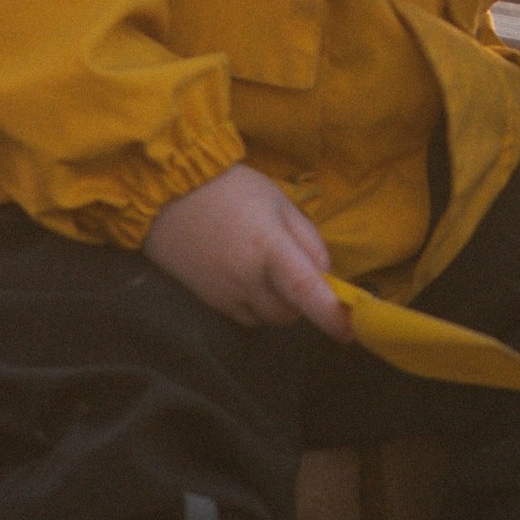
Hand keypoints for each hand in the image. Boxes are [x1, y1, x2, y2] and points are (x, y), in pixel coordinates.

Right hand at [145, 162, 352, 336]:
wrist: (167, 193)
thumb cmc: (230, 189)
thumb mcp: (279, 201)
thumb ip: (308, 239)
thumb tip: (326, 275)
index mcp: (269, 247)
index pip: (306, 290)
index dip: (331, 315)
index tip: (351, 330)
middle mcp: (246, 279)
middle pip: (291, 312)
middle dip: (302, 299)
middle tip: (295, 268)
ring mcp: (225, 294)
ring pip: (268, 319)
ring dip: (279, 303)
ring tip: (266, 268)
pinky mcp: (208, 302)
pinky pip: (245, 316)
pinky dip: (256, 304)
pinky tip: (245, 276)